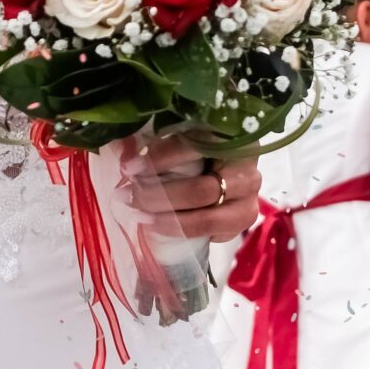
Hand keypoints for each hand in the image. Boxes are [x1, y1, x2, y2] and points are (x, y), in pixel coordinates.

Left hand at [119, 134, 260, 245]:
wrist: (227, 165)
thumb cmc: (198, 145)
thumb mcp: (181, 135)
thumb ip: (155, 140)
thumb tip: (120, 146)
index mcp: (233, 137)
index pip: (195, 148)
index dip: (159, 159)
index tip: (129, 168)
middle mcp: (247, 168)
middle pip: (201, 190)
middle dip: (160, 196)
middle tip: (130, 197)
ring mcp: (249, 197)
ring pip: (209, 217)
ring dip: (170, 221)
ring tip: (141, 217)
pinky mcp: (244, 219)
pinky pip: (215, 233)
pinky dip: (184, 233)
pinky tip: (159, 227)